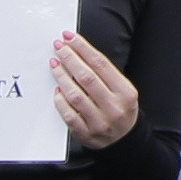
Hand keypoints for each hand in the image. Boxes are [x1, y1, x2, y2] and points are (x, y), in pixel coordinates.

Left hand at [48, 30, 141, 147]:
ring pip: (76, 95)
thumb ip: (104, 74)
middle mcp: (114, 107)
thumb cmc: (120, 110)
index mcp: (125, 92)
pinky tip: (57, 90)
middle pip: (87, 77)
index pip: (101, 64)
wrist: (125, 142)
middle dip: (70, 58)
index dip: (83, 48)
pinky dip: (60, 101)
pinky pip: (69, 115)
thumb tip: (78, 52)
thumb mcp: (122, 90)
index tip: (70, 37)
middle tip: (59, 47)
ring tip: (54, 64)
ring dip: (62, 77)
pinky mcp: (86, 134)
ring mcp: (100, 122)